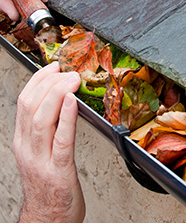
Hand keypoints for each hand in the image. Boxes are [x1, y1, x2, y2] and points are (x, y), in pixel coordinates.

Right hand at [13, 62, 84, 222]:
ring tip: (71, 80)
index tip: (53, 67)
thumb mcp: (40, 150)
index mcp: (23, 141)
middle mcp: (28, 148)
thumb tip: (62, 99)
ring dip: (58, 94)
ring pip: (42, 119)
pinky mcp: (59, 171)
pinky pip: (62, 140)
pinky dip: (67, 118)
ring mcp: (41, 160)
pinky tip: (74, 102)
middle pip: (31, 106)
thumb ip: (47, 127)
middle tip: (66, 71)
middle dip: (49, 83)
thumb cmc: (48, 182)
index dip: (38, 80)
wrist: (47, 218)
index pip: (24, 102)